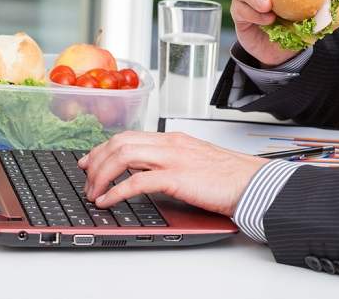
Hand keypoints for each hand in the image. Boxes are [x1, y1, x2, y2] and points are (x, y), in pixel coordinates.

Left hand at [78, 131, 268, 216]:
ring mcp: (173, 158)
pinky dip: (115, 191)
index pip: (129, 137)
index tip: (90, 161)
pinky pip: (136, 181)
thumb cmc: (228, 176)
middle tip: (86, 179)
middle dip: (96, 160)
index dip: (103, 148)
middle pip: (120, 142)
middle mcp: (170, 144)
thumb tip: (149, 172)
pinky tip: (107, 201)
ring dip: (101, 175)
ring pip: (123, 155)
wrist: (251, 182)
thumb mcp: (195, 161)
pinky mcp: (177, 177)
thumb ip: (172, 162)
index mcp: (174, 139)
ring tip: (93, 192)